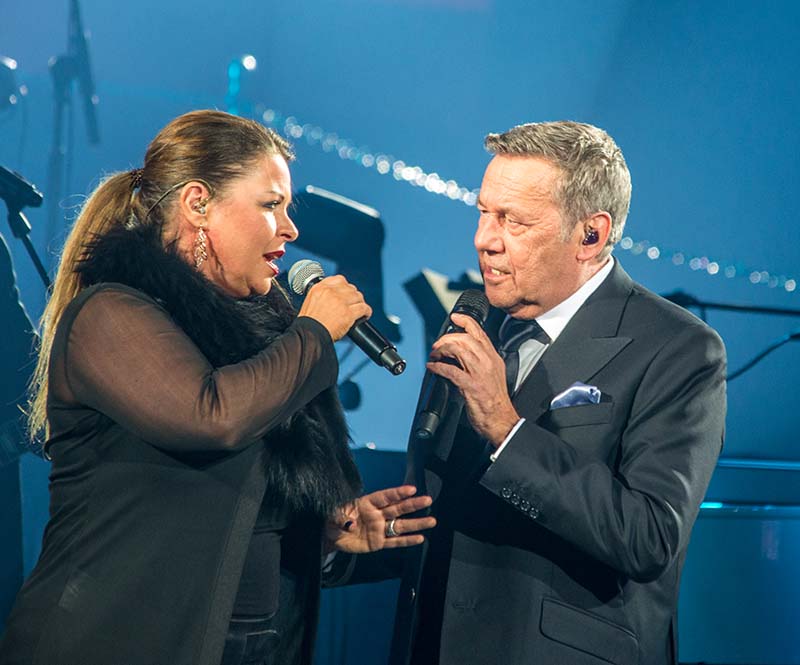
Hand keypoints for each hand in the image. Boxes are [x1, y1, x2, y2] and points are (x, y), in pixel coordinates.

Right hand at [298, 275, 371, 340]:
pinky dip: (366, 311)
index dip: (345, 287)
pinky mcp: (348, 313)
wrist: (309, 335)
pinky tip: (365, 315)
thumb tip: (334, 297)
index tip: (347, 292)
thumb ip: (322, 296)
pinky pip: (363, 308)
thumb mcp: (310, 303)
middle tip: (353, 304)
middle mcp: (331, 292)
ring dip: (360, 303)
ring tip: (360, 309)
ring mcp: (340, 302)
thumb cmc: (308, 324)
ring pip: (358, 297)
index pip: (339, 280)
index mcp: (320, 288)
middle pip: (350, 288)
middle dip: (353, 296)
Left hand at [326, 485, 435, 553]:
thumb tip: (350, 523)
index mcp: (367, 503)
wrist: (329, 535)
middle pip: (398, 509)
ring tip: (432, 521)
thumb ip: (343, 517)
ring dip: (416, 523)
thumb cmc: (332, 519)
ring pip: (400, 525)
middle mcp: (376, 514)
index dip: (398, 493)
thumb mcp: (333, 513)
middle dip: (413, 504)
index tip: (412, 489)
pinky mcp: (378, 542)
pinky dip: (407, 541)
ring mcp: (379, 528)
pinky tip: (420, 538)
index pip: (385, 497)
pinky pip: (394, 541)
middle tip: (428, 500)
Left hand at [427, 312, 519, 446]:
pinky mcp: (471, 386)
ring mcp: (479, 373)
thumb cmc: (495, 401)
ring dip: (441, 350)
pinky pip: (451, 370)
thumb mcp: (492, 374)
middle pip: (465, 338)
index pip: (480, 333)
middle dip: (447, 339)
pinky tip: (432, 367)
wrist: (501, 420)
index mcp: (493, 358)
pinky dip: (438, 367)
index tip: (455, 317)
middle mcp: (487, 362)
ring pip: (459, 350)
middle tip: (437, 346)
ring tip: (434, 355)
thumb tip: (460, 355)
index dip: (465, 322)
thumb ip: (480, 362)